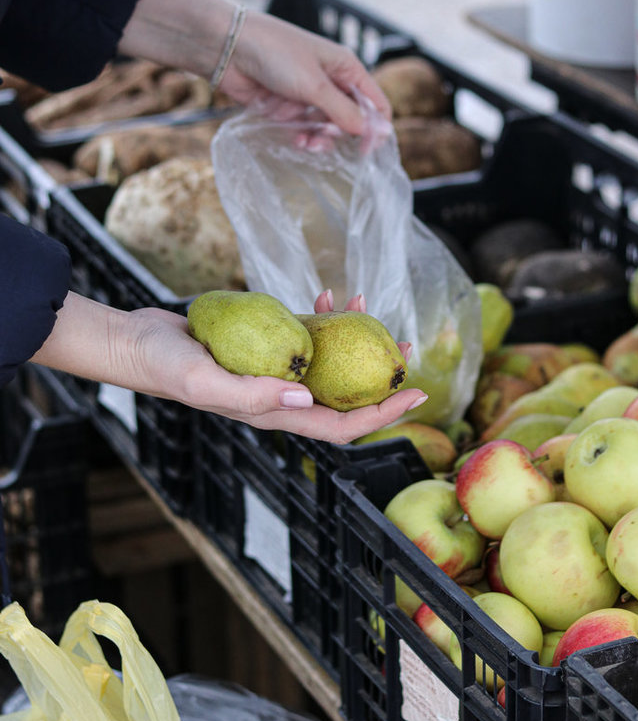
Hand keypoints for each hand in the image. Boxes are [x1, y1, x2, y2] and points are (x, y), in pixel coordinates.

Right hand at [32, 292, 424, 444]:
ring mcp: (273, 370)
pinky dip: (321, 318)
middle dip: (380, 377)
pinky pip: (304, 335)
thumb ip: (252, 393)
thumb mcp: (204, 380)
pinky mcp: (264, 345)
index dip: (382, 416)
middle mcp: (280, 397)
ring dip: (353, 338)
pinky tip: (328, 295)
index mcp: (272, 414)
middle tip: (406, 346)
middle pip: (344, 395)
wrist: (137, 341)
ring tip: (369, 305)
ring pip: (328, 362)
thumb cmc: (164, 364)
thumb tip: (308, 399)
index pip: (340, 425)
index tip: (418, 395)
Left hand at [118, 0, 391, 137]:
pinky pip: (303, 130)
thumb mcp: (315, 85)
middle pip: (350, 120)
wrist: (228, 48)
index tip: (367, 151)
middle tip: (324, 139)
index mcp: (345, 68)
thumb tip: (376, 132)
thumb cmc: (275, 54)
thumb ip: (345, 111)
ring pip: (326, 128)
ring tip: (306, 144)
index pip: (375, 102)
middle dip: (341, 135)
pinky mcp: (287, 106)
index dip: (375, 128)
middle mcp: (330, 81)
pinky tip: (296, 141)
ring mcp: (308, 95)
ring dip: (319, 140)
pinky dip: (302, 138)